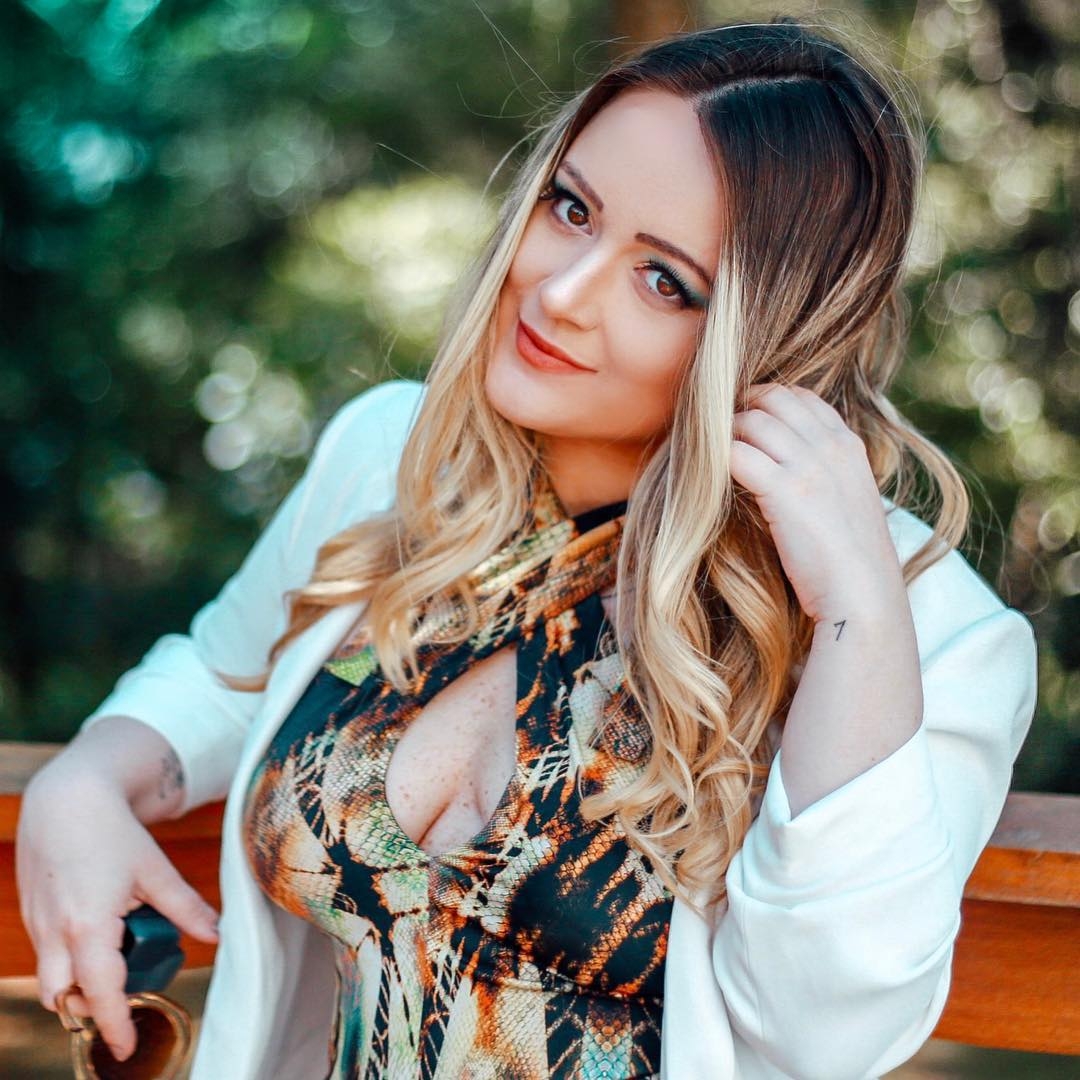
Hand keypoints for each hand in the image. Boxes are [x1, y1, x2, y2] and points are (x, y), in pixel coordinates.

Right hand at [16, 759, 218, 1061]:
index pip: (100, 992)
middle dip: (91, 1008)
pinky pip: (45, 954)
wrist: (66, 797)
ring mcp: (38, 924)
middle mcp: (56, 932)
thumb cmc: (112, 830)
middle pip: (65, 997)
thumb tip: (216, 935)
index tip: (126, 1046)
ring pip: (50, 980)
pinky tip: (98, 937)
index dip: (114, 1023)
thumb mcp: (155, 870)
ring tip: (115, 964)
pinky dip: (67, 961)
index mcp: (89, 925)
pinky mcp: (31, 914)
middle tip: (127, 997)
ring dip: (77, 986)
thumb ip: (185, 907)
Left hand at [729, 383, 903, 623]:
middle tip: (718, 433)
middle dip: (741, 409)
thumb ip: (824, 474)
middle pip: (773, 398)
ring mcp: (809, 466)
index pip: (801, 397)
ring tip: (709, 457)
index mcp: (848, 446)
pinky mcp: (784, 490)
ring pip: (751, 420)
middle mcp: (830, 447)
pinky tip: (707, 477)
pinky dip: (715, 458)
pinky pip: (736, 454)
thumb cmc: (850, 562)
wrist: (863, 596)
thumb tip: (783, 467)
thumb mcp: (848, 502)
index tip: (745, 420)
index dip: (767, 401)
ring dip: (724, 434)